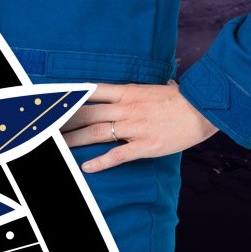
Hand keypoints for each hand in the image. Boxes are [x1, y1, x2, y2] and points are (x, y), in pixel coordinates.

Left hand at [62, 82, 217, 168]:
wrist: (203, 110)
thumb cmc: (183, 99)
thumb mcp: (159, 87)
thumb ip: (147, 89)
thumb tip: (158, 84)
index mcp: (128, 92)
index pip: (91, 91)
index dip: (71, 95)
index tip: (55, 100)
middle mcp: (126, 108)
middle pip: (87, 114)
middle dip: (65, 120)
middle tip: (47, 126)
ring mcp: (134, 128)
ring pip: (96, 134)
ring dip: (75, 141)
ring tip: (59, 145)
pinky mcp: (144, 146)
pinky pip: (117, 155)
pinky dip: (100, 162)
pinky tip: (87, 167)